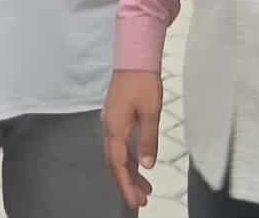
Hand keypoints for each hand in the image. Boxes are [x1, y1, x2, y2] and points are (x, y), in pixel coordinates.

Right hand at [101, 71, 161, 210]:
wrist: (134, 57)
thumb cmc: (143, 82)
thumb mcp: (150, 112)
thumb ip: (148, 140)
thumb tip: (147, 165)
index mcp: (115, 128)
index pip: (118, 164)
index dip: (126, 184)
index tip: (135, 201)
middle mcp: (108, 128)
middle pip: (115, 163)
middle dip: (126, 183)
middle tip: (141, 201)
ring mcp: (111, 123)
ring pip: (117, 155)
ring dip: (128, 173)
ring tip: (144, 189)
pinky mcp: (116, 118)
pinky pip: (119, 145)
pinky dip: (128, 159)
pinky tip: (139, 166)